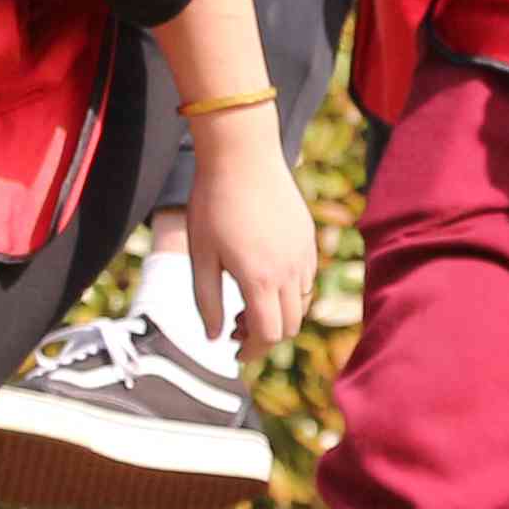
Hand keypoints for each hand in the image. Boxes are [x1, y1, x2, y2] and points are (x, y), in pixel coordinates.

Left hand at [182, 115, 315, 367]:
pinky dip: (288, 291)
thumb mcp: (201, 256)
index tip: (234, 353)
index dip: (252, 352)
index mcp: (260, 280)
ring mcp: (303, 253)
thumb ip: (207, 301)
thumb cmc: (213, 204)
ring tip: (246, 301)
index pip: (268, 336)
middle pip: (289, 326)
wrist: (242, 155)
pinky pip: (306, 278)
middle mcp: (289, 271)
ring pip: (300, 303)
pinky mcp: (308, 238)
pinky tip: (263, 275)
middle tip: (235, 329)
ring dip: (277, 313)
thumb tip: (215, 337)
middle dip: (265, 337)